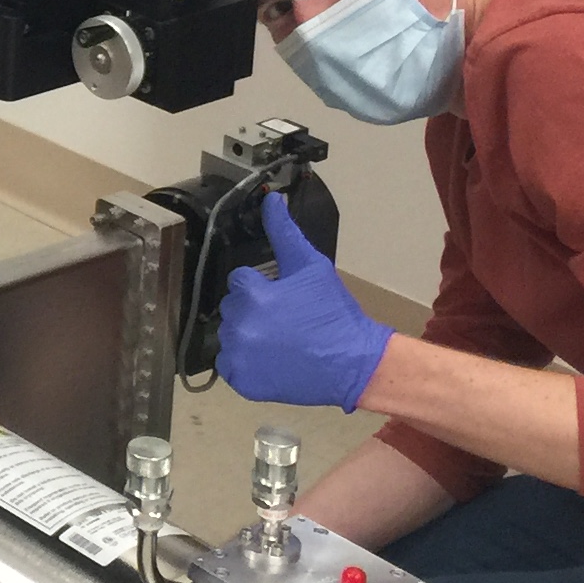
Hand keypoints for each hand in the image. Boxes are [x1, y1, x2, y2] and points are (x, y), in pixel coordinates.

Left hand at [218, 192, 394, 411]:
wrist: (354, 362)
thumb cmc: (333, 313)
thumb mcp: (312, 267)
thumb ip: (284, 233)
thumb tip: (270, 200)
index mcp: (252, 295)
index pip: (239, 281)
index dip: (261, 287)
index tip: (282, 297)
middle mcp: (239, 326)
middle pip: (232, 308)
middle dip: (253, 310)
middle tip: (284, 320)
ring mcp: (239, 357)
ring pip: (229, 337)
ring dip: (247, 336)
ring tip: (280, 341)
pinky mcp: (243, 382)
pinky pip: (231, 366)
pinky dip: (246, 364)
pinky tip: (272, 360)